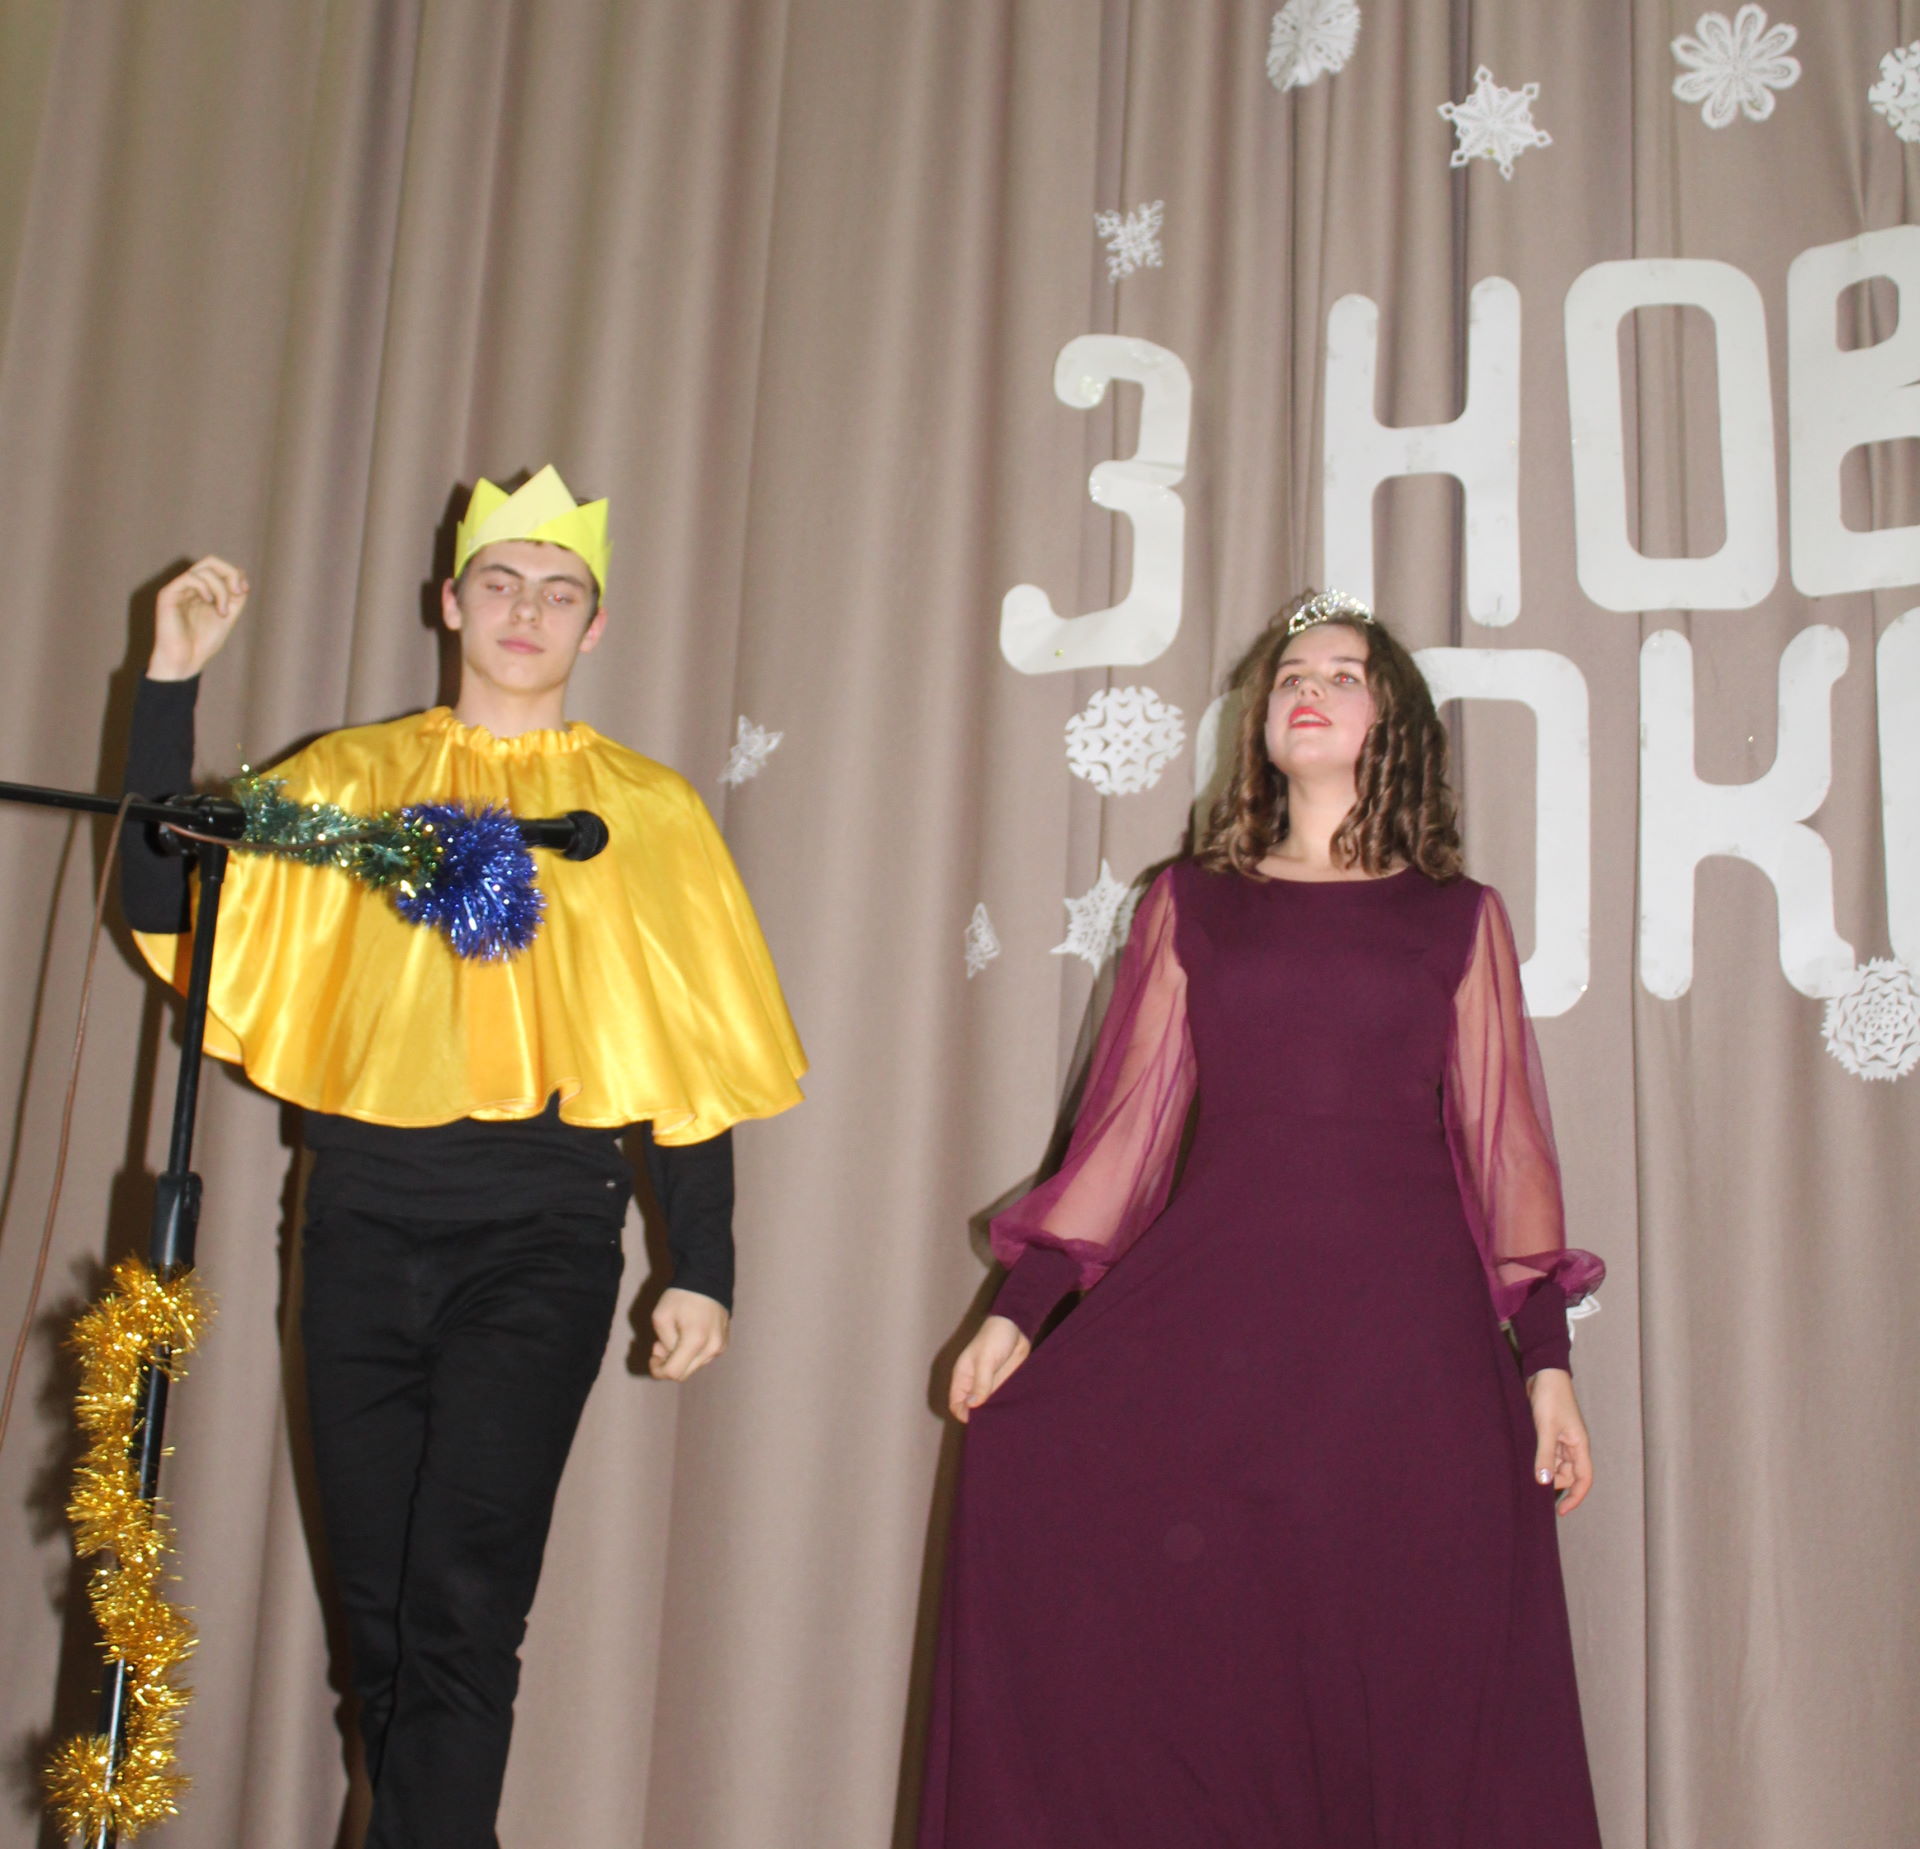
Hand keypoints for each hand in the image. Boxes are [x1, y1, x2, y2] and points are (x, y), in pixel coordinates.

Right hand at [150, 556, 248, 679]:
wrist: (185, 661)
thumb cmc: (203, 642)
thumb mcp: (228, 616)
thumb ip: (234, 597)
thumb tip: (240, 574)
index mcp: (203, 590)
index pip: (219, 568)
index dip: (235, 574)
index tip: (243, 592)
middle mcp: (190, 586)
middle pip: (211, 561)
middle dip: (230, 573)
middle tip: (238, 593)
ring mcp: (178, 589)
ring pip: (204, 570)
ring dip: (220, 589)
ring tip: (221, 612)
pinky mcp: (168, 594)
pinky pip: (189, 577)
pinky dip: (205, 587)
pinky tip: (210, 603)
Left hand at [649, 1287, 729, 1381]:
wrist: (708, 1280)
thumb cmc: (682, 1296)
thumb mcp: (661, 1317)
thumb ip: (663, 1343)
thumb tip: (669, 1355)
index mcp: (695, 1341)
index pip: (674, 1373)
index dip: (658, 1370)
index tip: (652, 1356)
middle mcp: (712, 1348)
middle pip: (684, 1374)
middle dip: (668, 1364)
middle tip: (659, 1345)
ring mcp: (720, 1347)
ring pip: (694, 1367)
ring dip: (680, 1358)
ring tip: (674, 1337)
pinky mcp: (723, 1343)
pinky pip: (703, 1357)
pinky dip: (692, 1353)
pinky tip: (687, 1336)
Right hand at [947, 1315, 1030, 1422]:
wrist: (1016, 1326)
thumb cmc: (995, 1337)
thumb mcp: (986, 1360)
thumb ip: (980, 1383)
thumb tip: (972, 1406)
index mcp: (962, 1377)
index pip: (956, 1403)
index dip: (963, 1414)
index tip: (976, 1420)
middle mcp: (974, 1383)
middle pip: (971, 1409)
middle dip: (979, 1417)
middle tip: (991, 1423)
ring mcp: (989, 1384)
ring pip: (986, 1407)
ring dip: (992, 1413)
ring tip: (1002, 1420)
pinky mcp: (1003, 1384)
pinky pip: (1000, 1400)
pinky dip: (1003, 1407)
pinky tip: (1011, 1412)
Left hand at [1526, 1367, 1592, 1514]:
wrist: (1543, 1373)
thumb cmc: (1550, 1397)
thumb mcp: (1546, 1428)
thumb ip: (1545, 1455)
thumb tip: (1545, 1482)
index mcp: (1580, 1445)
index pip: (1584, 1479)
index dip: (1575, 1497)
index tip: (1561, 1512)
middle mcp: (1574, 1444)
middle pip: (1569, 1474)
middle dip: (1556, 1483)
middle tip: (1535, 1489)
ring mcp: (1562, 1438)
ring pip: (1558, 1464)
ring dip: (1546, 1470)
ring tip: (1528, 1474)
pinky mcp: (1550, 1431)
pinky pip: (1549, 1452)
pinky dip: (1541, 1459)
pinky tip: (1527, 1462)